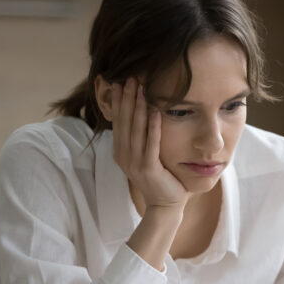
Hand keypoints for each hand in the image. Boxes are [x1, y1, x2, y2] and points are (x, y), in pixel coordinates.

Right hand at [109, 77, 186, 209]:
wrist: (165, 204)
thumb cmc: (159, 178)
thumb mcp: (145, 155)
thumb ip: (140, 138)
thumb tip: (141, 114)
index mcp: (121, 152)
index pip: (118, 122)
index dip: (119, 102)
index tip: (120, 82)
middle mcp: (124, 156)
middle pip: (124, 122)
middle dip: (126, 98)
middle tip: (129, 78)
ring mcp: (135, 163)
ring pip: (136, 130)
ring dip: (138, 107)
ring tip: (141, 88)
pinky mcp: (149, 169)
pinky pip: (151, 144)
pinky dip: (153, 127)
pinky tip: (156, 111)